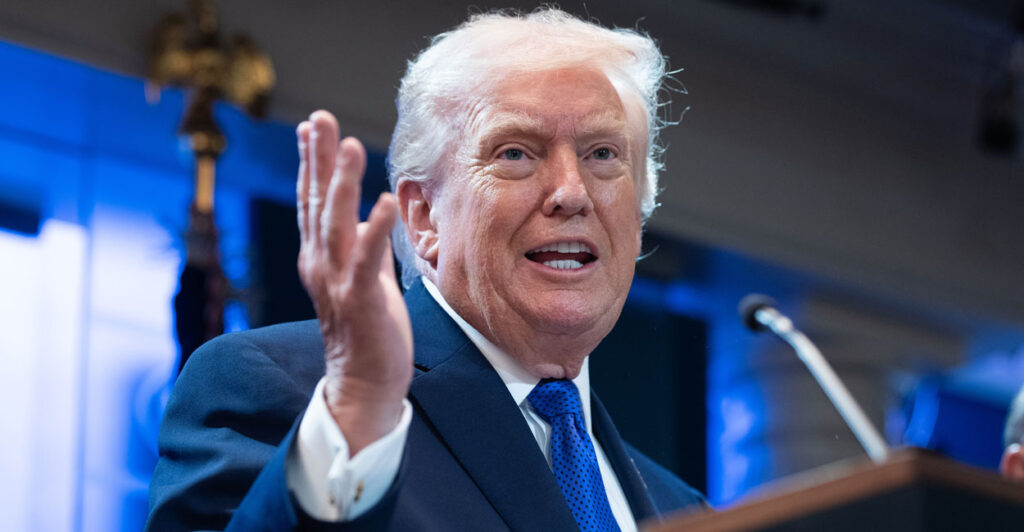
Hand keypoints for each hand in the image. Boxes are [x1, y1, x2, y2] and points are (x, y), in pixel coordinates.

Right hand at [296, 111, 412, 453]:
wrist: (364, 383)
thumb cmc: (368, 329)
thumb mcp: (363, 277)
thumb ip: (361, 245)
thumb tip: (365, 215)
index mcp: (320, 257)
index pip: (311, 202)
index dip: (311, 163)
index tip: (310, 126)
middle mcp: (320, 264)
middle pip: (315, 203)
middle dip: (317, 159)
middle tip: (318, 118)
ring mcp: (337, 282)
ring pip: (334, 224)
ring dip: (341, 184)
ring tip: (348, 146)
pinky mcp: (360, 300)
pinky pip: (365, 259)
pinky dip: (373, 229)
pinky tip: (381, 200)